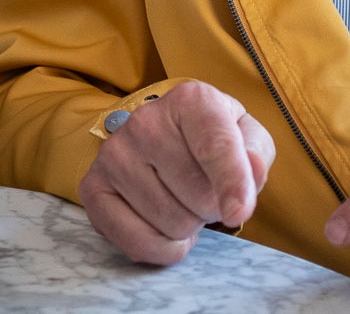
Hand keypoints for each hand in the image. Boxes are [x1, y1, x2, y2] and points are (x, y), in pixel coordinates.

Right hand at [77, 80, 275, 265]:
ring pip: (171, 223)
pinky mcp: (93, 188)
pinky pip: (137, 242)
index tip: (238, 213)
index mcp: (191, 101)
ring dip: (188, 226)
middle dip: (212, 206)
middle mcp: (146, 121)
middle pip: (197, 195)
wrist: (158, 137)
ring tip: (181, 200)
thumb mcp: (243, 134)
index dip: (231, 182)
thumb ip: (255, 150)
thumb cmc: (208, 140)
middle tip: (204, 190)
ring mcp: (114, 154)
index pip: (214, 145)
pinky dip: (161, 248)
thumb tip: (252, 169)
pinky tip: (162, 224)